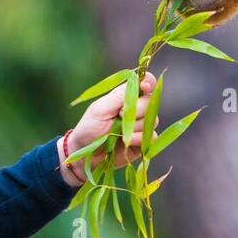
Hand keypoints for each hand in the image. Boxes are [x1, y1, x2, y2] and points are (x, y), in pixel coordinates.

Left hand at [59, 72, 158, 186]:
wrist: (86, 154)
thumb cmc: (89, 127)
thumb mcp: (101, 108)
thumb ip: (119, 96)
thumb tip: (140, 85)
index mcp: (127, 96)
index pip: (145, 83)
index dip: (148, 82)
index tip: (145, 86)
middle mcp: (137, 109)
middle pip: (150, 102)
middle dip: (137, 109)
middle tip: (119, 115)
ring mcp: (141, 125)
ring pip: (152, 120)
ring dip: (135, 126)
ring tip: (118, 132)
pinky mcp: (143, 142)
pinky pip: (151, 137)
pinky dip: (138, 139)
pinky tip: (126, 142)